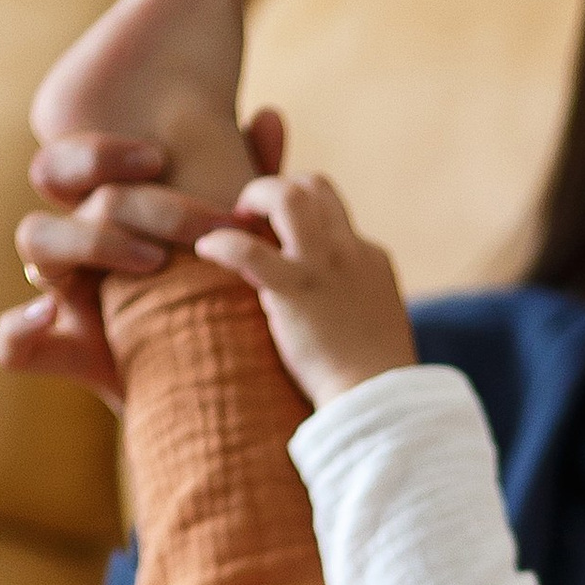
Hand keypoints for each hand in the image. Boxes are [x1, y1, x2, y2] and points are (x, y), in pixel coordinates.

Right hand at [0, 113, 287, 398]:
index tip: (158, 157)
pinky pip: (9, 342)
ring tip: (153, 263)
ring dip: (89, 239)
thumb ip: (253, 181)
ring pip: (35, 240)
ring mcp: (64, 296)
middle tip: (185, 212)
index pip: (76, 158)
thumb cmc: (229, 304)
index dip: (101, 150)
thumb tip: (268, 118)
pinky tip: (53, 316)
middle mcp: (80, 244)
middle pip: (59, 185)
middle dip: (120, 188)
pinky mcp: (61, 354)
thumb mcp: (246, 240)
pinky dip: (19, 327)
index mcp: (111, 210)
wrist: (226, 390)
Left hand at [195, 174, 416, 405]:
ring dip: (255, 197)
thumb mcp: (370, 319)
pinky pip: (250, 251)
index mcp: (368, 257)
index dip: (300, 215)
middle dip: (277, 190)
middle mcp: (349, 251)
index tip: (275, 235)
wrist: (378, 399)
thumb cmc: (371, 374)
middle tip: (249, 217)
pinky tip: (206, 249)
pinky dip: (223, 242)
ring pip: (289, 197)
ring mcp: (325, 266)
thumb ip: (347, 296)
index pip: (332, 212)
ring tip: (232, 221)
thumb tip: (321, 300)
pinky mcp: (297, 291)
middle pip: (315, 186)